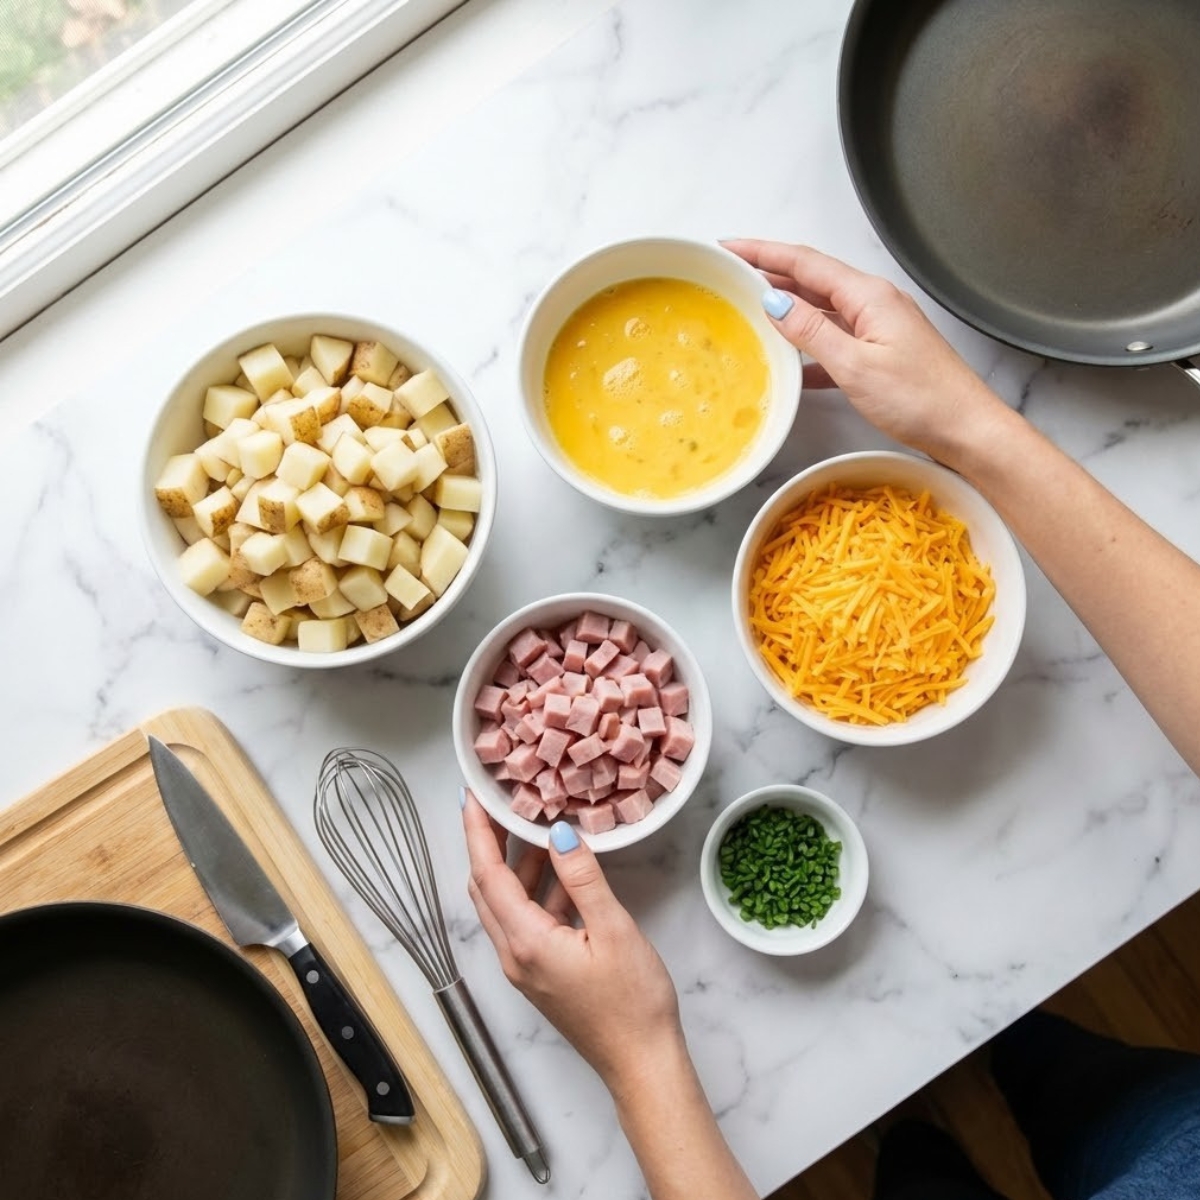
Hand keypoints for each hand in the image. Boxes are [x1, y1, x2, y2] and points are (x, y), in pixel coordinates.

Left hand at [461, 792, 681, 1088]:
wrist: (641, 1062)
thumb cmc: (633, 1003)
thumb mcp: (613, 930)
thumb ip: (583, 878)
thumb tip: (558, 833)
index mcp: (526, 942)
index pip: (488, 875)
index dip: (477, 831)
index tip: (472, 795)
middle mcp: (514, 954)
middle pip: (486, 887)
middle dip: (487, 842)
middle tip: (499, 802)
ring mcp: (525, 966)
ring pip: (505, 903)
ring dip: (515, 865)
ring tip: (533, 824)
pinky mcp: (540, 972)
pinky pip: (525, 920)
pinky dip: (536, 889)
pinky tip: (561, 870)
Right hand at [724, 239, 1013, 468]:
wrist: (965, 429)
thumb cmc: (919, 399)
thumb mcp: (855, 365)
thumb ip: (811, 331)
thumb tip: (774, 301)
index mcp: (868, 296)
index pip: (805, 262)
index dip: (762, 252)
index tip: (728, 247)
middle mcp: (873, 303)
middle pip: (812, 278)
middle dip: (770, 272)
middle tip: (730, 273)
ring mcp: (878, 327)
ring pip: (822, 308)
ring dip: (786, 306)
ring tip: (749, 307)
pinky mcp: (881, 354)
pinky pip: (835, 338)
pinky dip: (808, 343)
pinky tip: (789, 360)